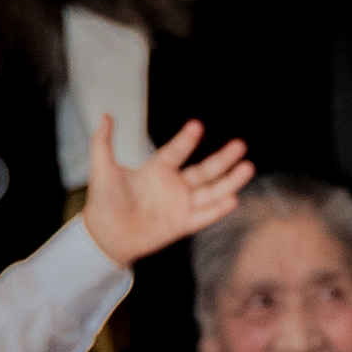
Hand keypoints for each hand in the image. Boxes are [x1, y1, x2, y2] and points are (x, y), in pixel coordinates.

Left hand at [78, 117, 254, 263]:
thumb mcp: (102, 169)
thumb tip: (106, 115)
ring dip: (229, 181)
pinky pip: (203, 216)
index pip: (176, 151)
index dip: (186, 140)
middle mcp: (173, 186)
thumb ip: (103, 142)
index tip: (196, 126)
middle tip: (240, 145)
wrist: (104, 235)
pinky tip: (233, 199)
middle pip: (204, 170)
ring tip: (248, 168)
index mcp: (157, 170)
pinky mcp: (181, 224)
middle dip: (223, 159)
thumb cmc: (103, 202)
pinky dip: (217, 209)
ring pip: (210, 192)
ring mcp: (179, 205)